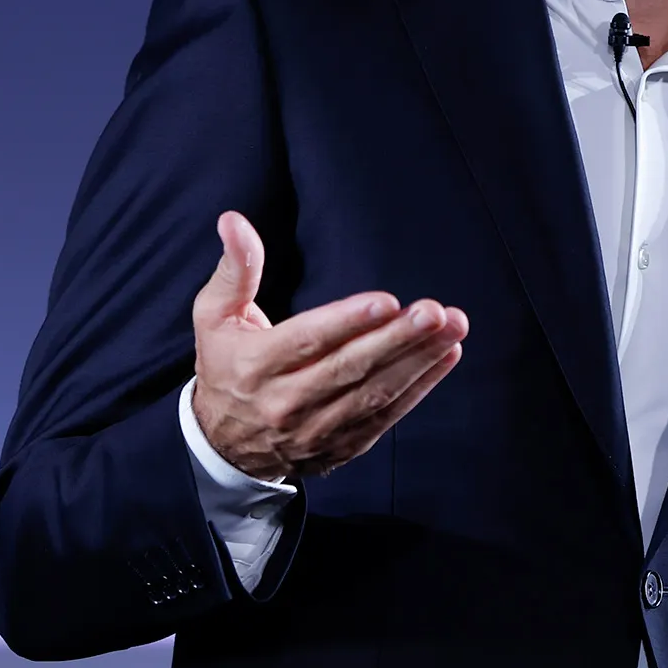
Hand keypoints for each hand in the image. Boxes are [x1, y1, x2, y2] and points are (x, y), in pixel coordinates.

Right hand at [190, 210, 468, 481]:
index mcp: (255, 365)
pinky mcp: (341, 447)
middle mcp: (285, 402)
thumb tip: (234, 221)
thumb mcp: (214, 315)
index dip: (348, 321)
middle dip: (397, 340)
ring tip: (453, 330)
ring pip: (374, 395)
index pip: (306, 341)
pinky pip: (385, 418)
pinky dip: (419, 388)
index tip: (388, 301)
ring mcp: (315, 430)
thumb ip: (235, 269)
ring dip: (419, 361)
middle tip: (436, 312)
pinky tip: (445, 358)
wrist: (224, 446)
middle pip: (348, 369)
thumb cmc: (224, 364)